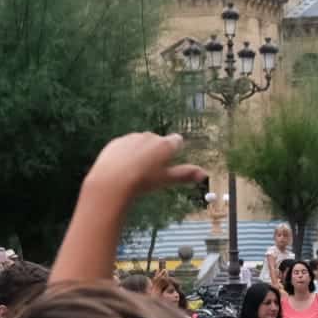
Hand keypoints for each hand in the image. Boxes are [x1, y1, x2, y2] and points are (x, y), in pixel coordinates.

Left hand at [84, 132, 205, 200]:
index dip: (175, 151)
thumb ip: (186, 174)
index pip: (177, 141)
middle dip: (157, 152)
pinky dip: (126, 154)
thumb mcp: (166, 180)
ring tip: (135, 172)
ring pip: (141, 143)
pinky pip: (125, 146)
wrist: (112, 180)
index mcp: (165, 144)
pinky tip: (122, 168)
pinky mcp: (117, 142)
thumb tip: (204, 173)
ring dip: (141, 153)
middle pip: (158, 141)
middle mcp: (150, 136)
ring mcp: (132, 137)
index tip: (170, 162)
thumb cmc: (142, 181)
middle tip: (151, 172)